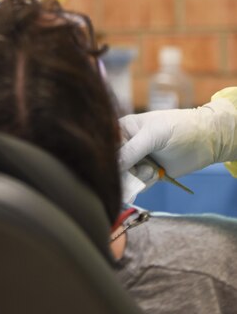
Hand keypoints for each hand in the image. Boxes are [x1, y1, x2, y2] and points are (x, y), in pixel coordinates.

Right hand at [119, 97, 236, 178]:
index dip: (109, 158)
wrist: (206, 140)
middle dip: (127, 171)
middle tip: (144, 168)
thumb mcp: (152, 135)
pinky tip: (157, 174)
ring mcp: (137, 160)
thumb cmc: (178, 128)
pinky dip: (145, 183)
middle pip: (114, 165)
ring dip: (138, 178)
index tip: (120, 165)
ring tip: (153, 171)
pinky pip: (137, 185)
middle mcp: (126, 145)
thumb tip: (112, 166)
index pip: (106, 147)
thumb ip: (131, 150)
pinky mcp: (148, 174)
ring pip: (125, 177)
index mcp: (122, 129)